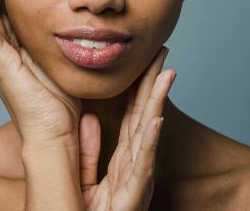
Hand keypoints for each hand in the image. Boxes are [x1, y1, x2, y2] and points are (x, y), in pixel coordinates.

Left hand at [79, 47, 173, 209]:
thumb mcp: (84, 175)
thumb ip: (89, 148)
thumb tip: (91, 119)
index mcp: (122, 159)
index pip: (133, 116)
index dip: (141, 88)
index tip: (147, 61)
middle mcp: (133, 166)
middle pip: (144, 118)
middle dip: (154, 86)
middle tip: (162, 54)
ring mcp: (135, 180)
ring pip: (147, 135)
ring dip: (157, 104)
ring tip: (165, 75)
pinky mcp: (131, 197)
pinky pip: (140, 166)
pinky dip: (149, 143)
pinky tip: (155, 121)